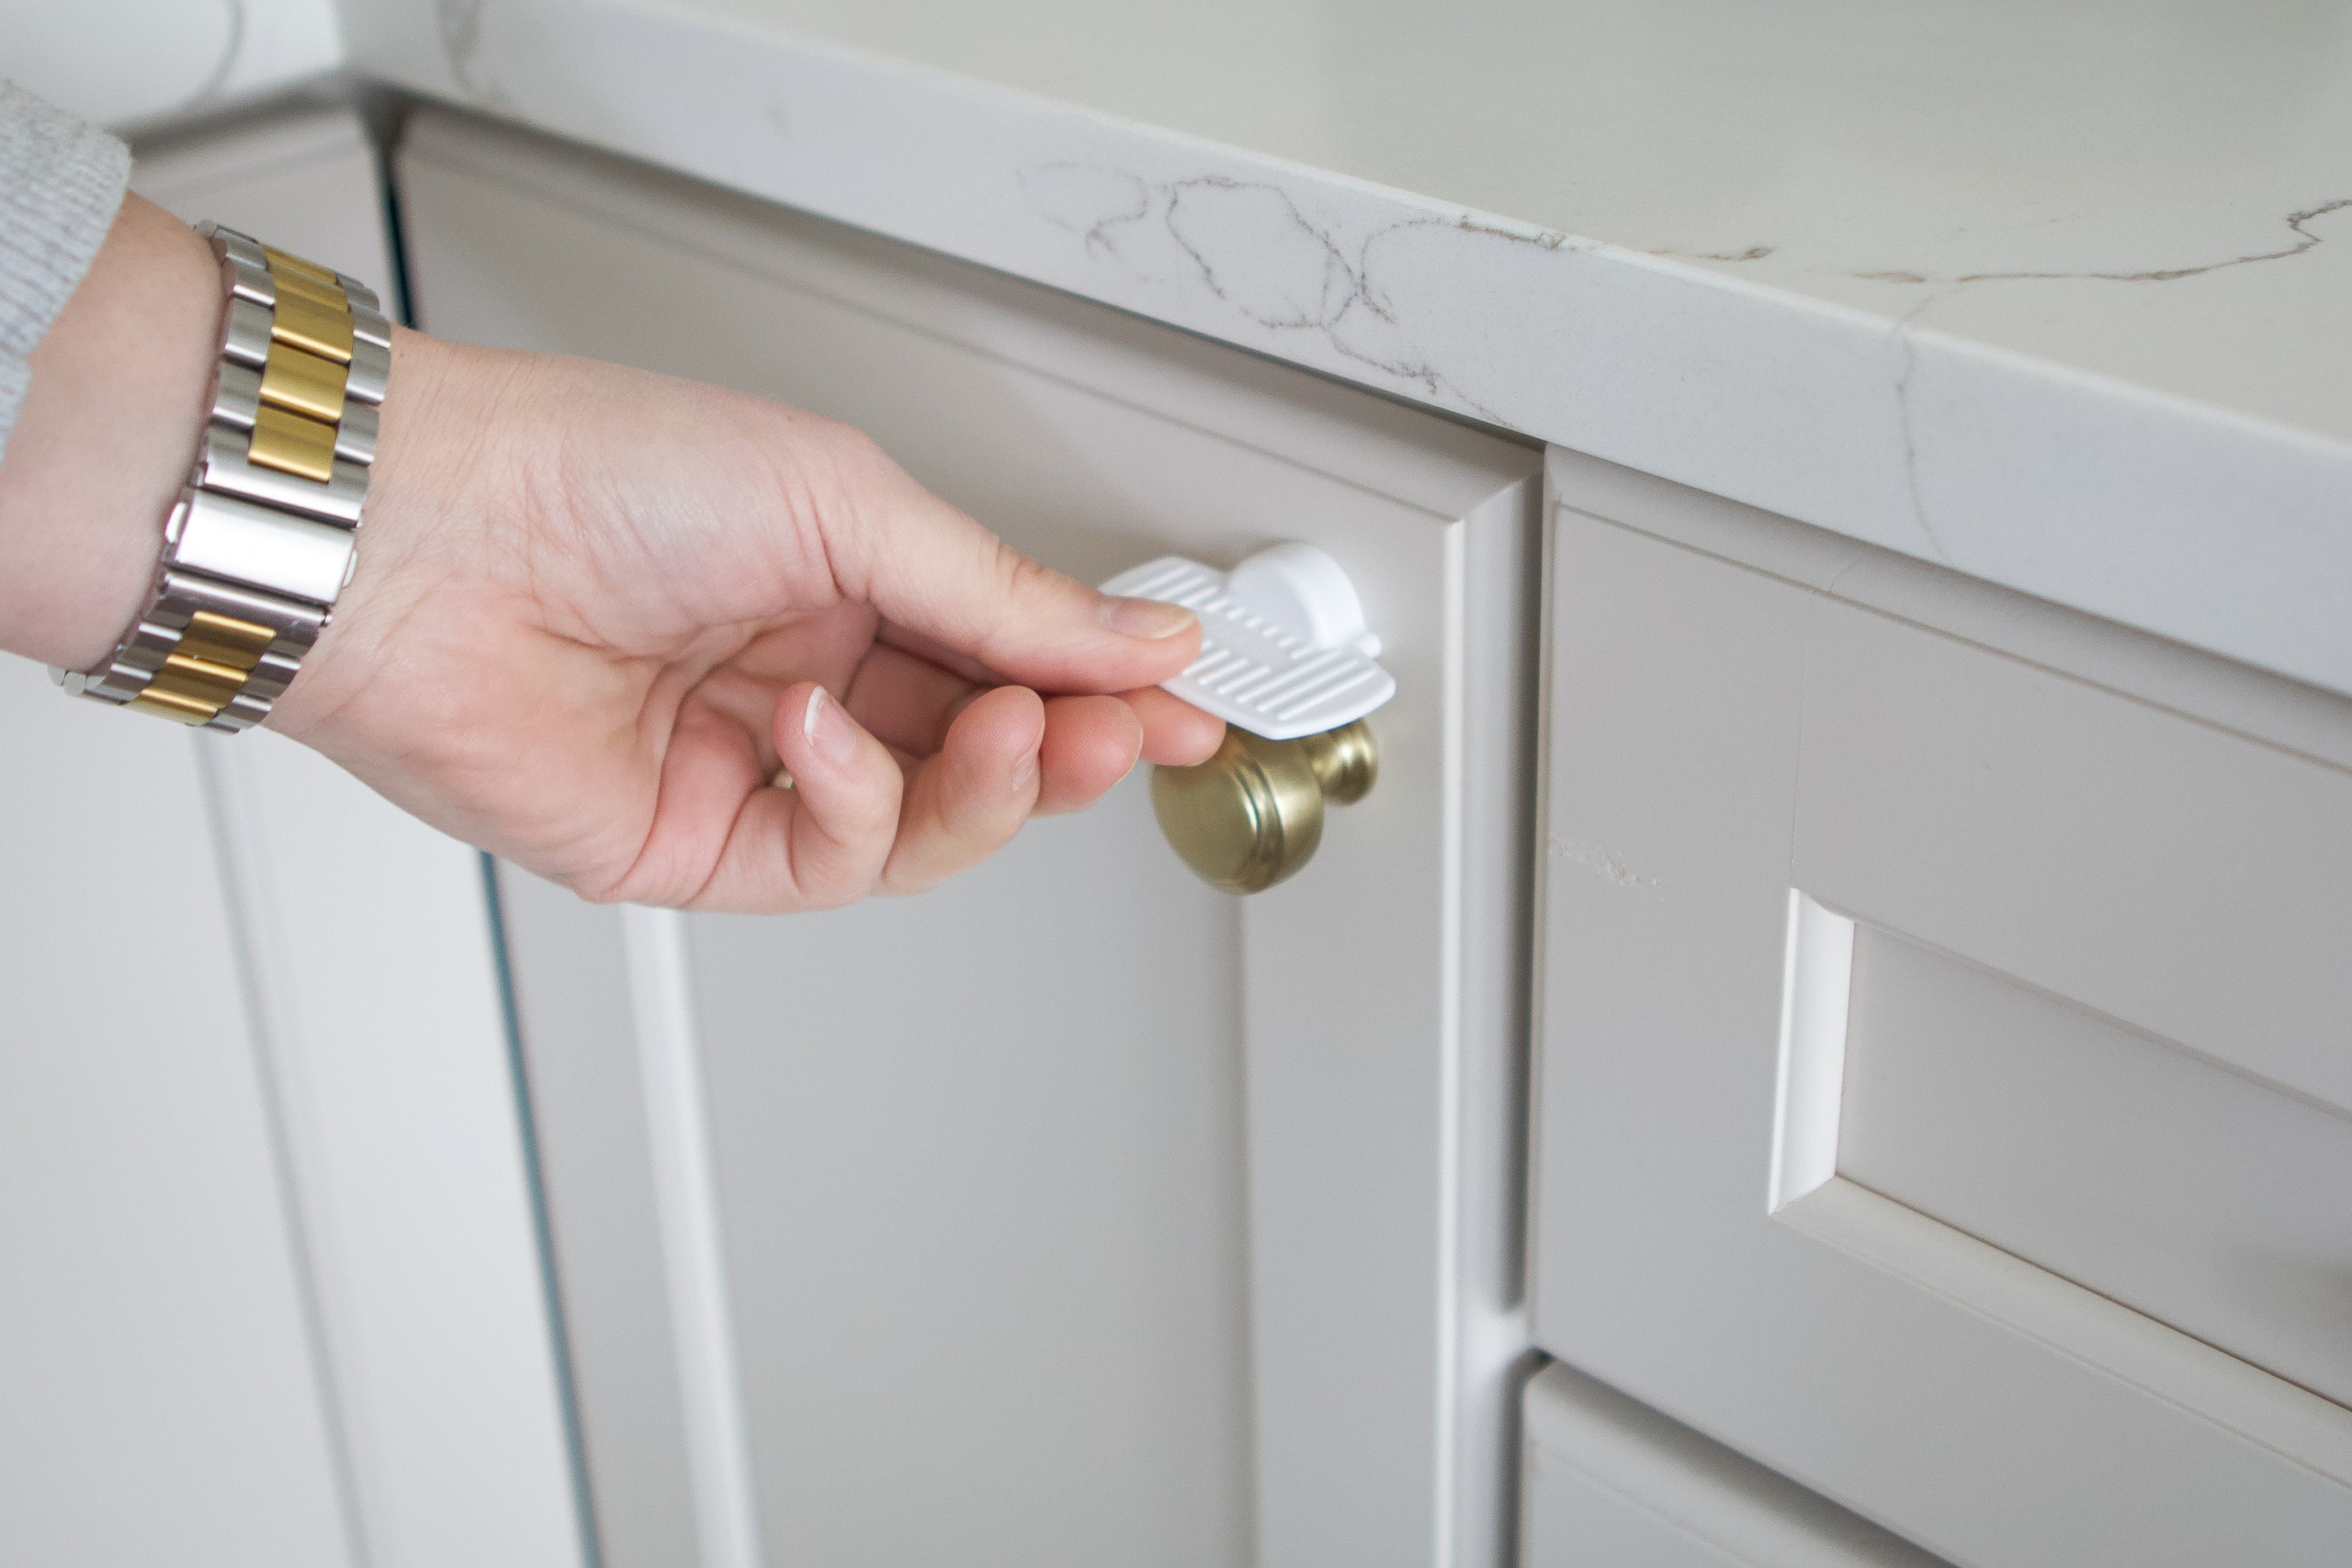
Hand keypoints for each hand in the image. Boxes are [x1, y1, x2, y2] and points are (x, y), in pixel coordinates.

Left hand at [267, 330, 1225, 909]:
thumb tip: (1140, 638)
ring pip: (927, 828)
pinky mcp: (697, 849)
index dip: (1107, 686)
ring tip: (999, 728)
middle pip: (988, 753)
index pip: (1014, 654)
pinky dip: (852, 802)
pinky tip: (820, 733)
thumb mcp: (848, 501)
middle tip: (1124, 730)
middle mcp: (813, 678)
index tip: (1189, 701)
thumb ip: (1001, 592)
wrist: (423, 535)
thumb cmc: (602, 470)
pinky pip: (829, 861)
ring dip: (983, 785)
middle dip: (1068, 748)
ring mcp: (756, 770)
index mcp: (852, 578)